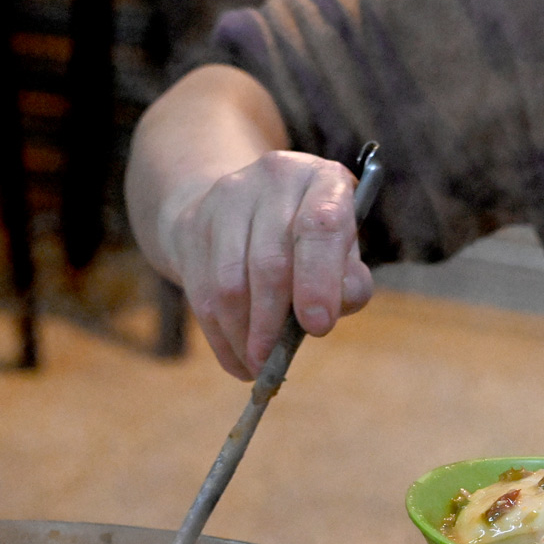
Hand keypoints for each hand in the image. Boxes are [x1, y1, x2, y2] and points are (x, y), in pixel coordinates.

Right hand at [167, 150, 373, 378]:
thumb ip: (349, 282)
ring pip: (230, 283)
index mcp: (323, 180)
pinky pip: (203, 294)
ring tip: (258, 364)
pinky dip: (222, 337)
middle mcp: (275, 178)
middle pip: (269, 262)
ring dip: (244, 335)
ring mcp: (228, 198)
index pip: (320, 226)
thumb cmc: (308, 242)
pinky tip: (238, 360)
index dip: (318, 281)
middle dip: (272, 323)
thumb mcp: (342, 252)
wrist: (243, 208)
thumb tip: (332, 310)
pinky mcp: (194, 225)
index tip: (317, 327)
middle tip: (275, 361)